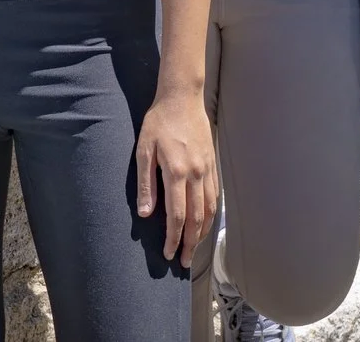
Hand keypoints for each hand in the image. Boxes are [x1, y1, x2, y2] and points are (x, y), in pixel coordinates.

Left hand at [132, 89, 217, 268]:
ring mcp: (207, 169)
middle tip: (183, 261)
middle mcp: (196, 174)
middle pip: (196, 218)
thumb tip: (146, 213)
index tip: (169, 253)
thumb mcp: (144, 150)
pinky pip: (215, 196)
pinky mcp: (212, 164)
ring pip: (209, 209)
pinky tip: (205, 223)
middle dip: (190, 243)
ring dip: (202, 232)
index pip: (177, 215)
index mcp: (177, 172)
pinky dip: (211, 214)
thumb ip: (146, 184)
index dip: (173, 238)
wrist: (182, 98)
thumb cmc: (158, 123)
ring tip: (194, 248)